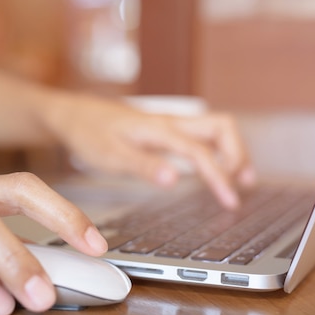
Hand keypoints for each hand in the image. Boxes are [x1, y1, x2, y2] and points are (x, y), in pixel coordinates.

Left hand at [46, 94, 255, 208]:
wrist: (73, 113)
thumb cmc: (89, 133)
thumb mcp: (110, 155)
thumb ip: (143, 166)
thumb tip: (175, 179)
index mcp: (158, 130)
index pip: (200, 151)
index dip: (220, 176)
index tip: (231, 201)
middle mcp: (170, 122)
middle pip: (221, 126)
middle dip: (238, 154)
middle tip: (241, 184)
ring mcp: (169, 123)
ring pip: (215, 128)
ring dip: (231, 150)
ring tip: (238, 179)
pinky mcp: (165, 128)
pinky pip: (201, 134)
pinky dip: (217, 150)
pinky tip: (213, 169)